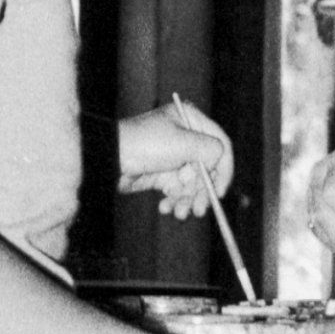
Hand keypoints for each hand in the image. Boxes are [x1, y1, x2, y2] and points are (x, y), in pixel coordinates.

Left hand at [119, 102, 233, 219]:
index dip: (224, 169)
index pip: (220, 144)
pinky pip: (177, 190)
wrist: (110, 159)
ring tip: (180, 213)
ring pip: (192, 183)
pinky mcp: (161, 173)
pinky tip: (165, 207)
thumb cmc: (145, 144)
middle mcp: (184, 137)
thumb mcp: (184, 142)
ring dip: (188, 201)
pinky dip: (174, 201)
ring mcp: (173, 156)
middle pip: (207, 169)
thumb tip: (219, 161)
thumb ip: (211, 149)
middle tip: (199, 210)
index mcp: (191, 120)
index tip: (220, 191)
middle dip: (202, 192)